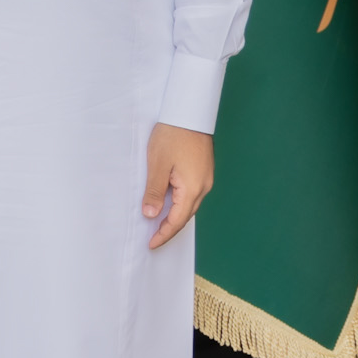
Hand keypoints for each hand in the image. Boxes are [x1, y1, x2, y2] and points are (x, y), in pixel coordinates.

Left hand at [143, 123, 213, 248]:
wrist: (189, 113)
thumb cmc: (172, 135)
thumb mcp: (157, 164)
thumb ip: (155, 192)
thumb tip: (151, 215)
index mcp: (192, 188)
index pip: (177, 220)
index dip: (164, 234)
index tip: (151, 244)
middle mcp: (203, 187)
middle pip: (185, 216)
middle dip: (169, 229)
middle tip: (153, 239)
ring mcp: (205, 179)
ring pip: (189, 206)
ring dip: (175, 217)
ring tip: (158, 225)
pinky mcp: (203, 171)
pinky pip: (191, 195)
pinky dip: (180, 204)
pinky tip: (169, 204)